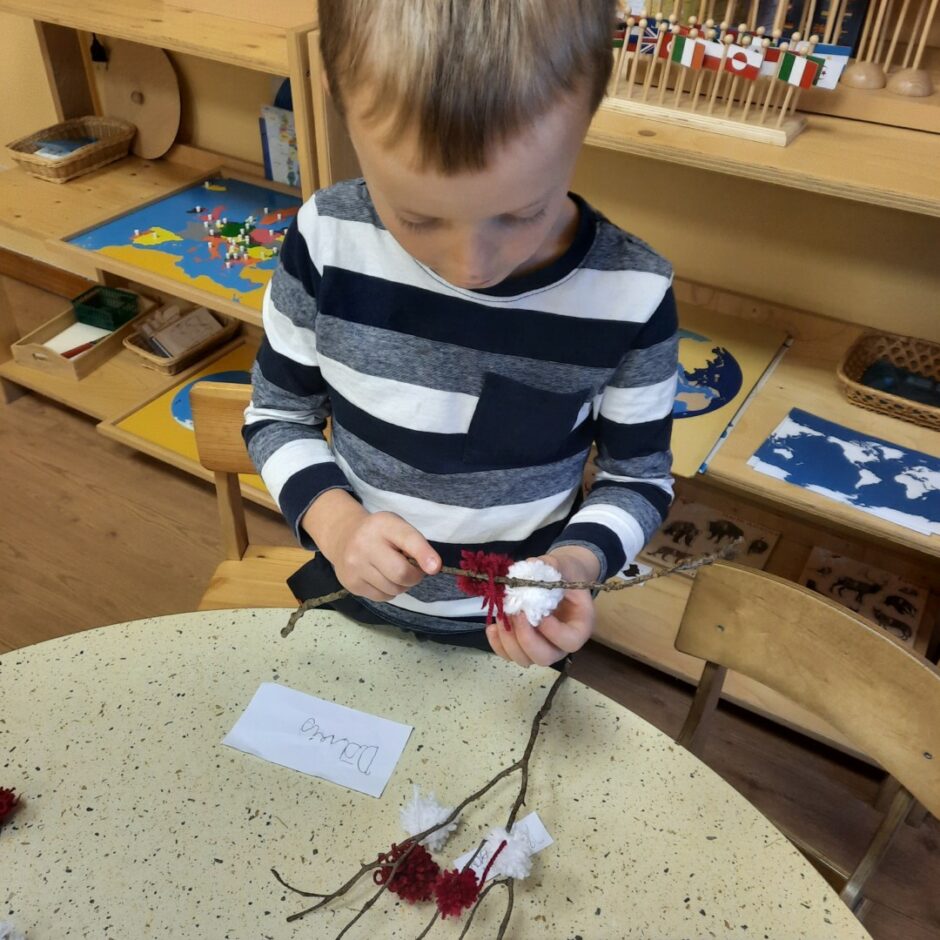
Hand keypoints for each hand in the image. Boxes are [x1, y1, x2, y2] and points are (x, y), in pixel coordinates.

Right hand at [302, 490, 439, 600]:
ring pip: (393, 589)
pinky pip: (382, 597)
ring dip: (402, 585)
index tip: (435, 567)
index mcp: (383, 524)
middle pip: (401, 573)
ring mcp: (355, 565)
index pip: (408, 539)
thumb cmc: (380, 533)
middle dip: (414, 577)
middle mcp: (365, 544)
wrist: (343, 537)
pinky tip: (381, 578)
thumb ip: (415, 544)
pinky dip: (389, 592)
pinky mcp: (351, 583)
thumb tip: (431, 568)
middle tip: (413, 570)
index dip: (423, 554)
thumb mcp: (397, 527)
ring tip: (393, 571)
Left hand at [486, 546, 598, 666]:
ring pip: (524, 660)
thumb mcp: (563, 566)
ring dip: (509, 640)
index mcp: (580, 626)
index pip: (571, 641)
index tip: (540, 613)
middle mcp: (561, 644)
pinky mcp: (523, 646)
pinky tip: (493, 626)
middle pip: (545, 658)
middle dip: (526, 638)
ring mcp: (541, 647)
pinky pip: (509, 655)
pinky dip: (498, 644)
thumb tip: (530, 566)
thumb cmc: (564, 574)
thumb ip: (552, 566)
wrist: (557, 579)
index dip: (554, 632)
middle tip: (517, 613)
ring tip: (503, 615)